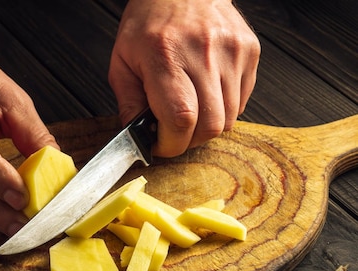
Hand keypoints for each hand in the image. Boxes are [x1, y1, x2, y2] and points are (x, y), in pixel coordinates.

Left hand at [109, 0, 259, 156]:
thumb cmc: (148, 23)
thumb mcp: (121, 62)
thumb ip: (128, 104)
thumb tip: (137, 138)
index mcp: (166, 56)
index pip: (180, 119)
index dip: (171, 144)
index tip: (160, 145)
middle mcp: (204, 53)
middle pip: (210, 126)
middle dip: (189, 141)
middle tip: (174, 133)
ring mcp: (232, 52)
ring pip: (229, 118)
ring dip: (207, 126)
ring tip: (190, 111)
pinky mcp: (250, 51)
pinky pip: (242, 101)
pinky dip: (224, 109)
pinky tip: (206, 94)